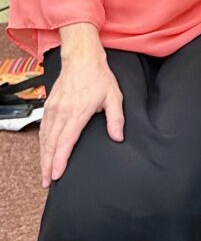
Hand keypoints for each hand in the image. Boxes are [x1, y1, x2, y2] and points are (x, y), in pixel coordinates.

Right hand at [40, 23, 123, 188]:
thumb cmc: (99, 77)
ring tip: (45, 173)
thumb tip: (118, 137)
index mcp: (77, 112)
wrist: (81, 59)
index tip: (57, 174)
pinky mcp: (49, 106)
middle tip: (47, 182)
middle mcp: (61, 112)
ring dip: (43, 157)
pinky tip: (44, 152)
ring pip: (44, 138)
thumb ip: (116, 119)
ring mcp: (53, 109)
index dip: (60, 160)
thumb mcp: (114, 97)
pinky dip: (42, 144)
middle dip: (48, 165)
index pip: (66, 142)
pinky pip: (43, 129)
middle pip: (51, 144)